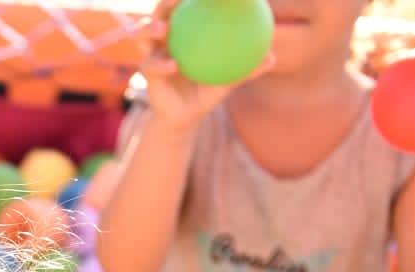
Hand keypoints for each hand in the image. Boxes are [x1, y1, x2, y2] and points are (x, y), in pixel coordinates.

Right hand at [133, 0, 267, 129]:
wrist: (186, 116)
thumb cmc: (208, 91)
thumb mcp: (230, 79)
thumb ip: (247, 68)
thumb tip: (272, 57)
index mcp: (183, 34)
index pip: (184, 9)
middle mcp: (164, 40)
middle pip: (158, 13)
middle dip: (164, 3)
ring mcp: (152, 54)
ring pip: (142, 35)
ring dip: (150, 28)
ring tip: (163, 29)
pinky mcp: (147, 74)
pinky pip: (150, 66)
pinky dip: (161, 64)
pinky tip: (173, 65)